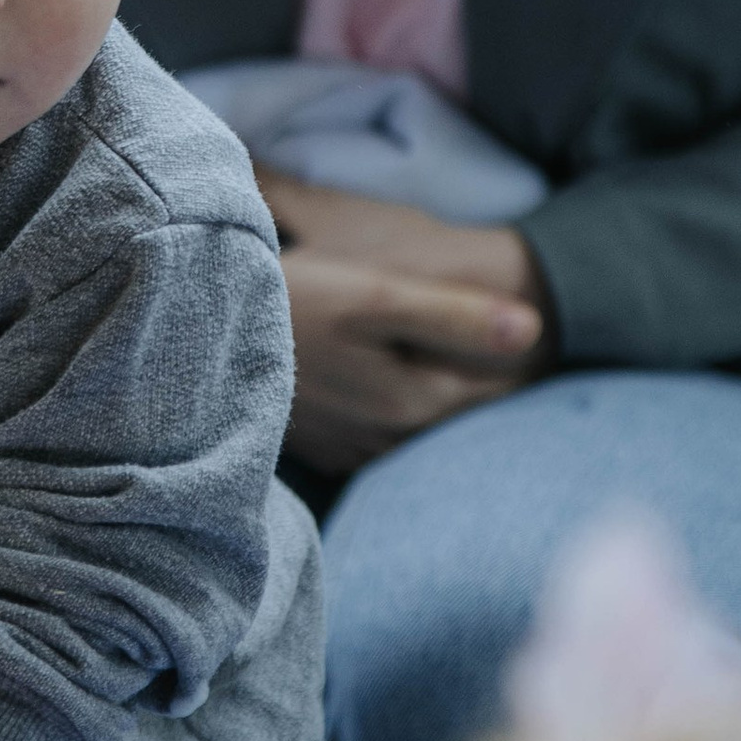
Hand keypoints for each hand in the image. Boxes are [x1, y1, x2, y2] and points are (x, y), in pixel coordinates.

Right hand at [260, 173, 549, 477]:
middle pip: (464, 410)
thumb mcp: (377, 295)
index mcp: (414, 402)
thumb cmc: (293, 305)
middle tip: (516, 341)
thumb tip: (534, 329)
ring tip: (460, 358)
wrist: (196, 337)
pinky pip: (381, 433)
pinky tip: (392, 380)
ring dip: (443, 396)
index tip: (545, 329)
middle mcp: (389, 437)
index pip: (501, 387)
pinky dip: (397, 409)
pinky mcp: (320, 443)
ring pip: (423, 425)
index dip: (525, 356)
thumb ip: (456, 314)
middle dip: (490, 378)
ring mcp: (352, 444)